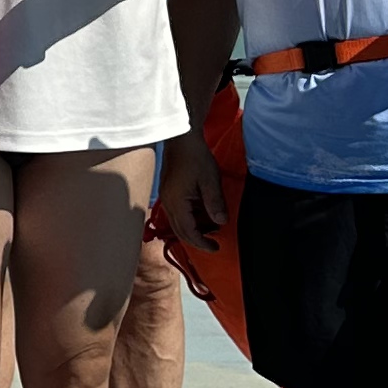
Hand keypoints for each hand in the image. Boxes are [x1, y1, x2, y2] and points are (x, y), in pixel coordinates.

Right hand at [155, 131, 225, 251]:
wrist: (181, 139)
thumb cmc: (195, 156)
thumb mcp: (210, 180)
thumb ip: (215, 202)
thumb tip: (221, 222)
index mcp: (177, 202)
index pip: (188, 231)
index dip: (202, 243)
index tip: (216, 248)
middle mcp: (168, 202)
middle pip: (179, 231)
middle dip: (196, 241)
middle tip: (213, 245)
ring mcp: (166, 197)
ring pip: (177, 223)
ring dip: (192, 230)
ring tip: (210, 231)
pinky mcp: (168, 192)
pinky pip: (176, 213)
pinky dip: (188, 220)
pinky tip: (200, 216)